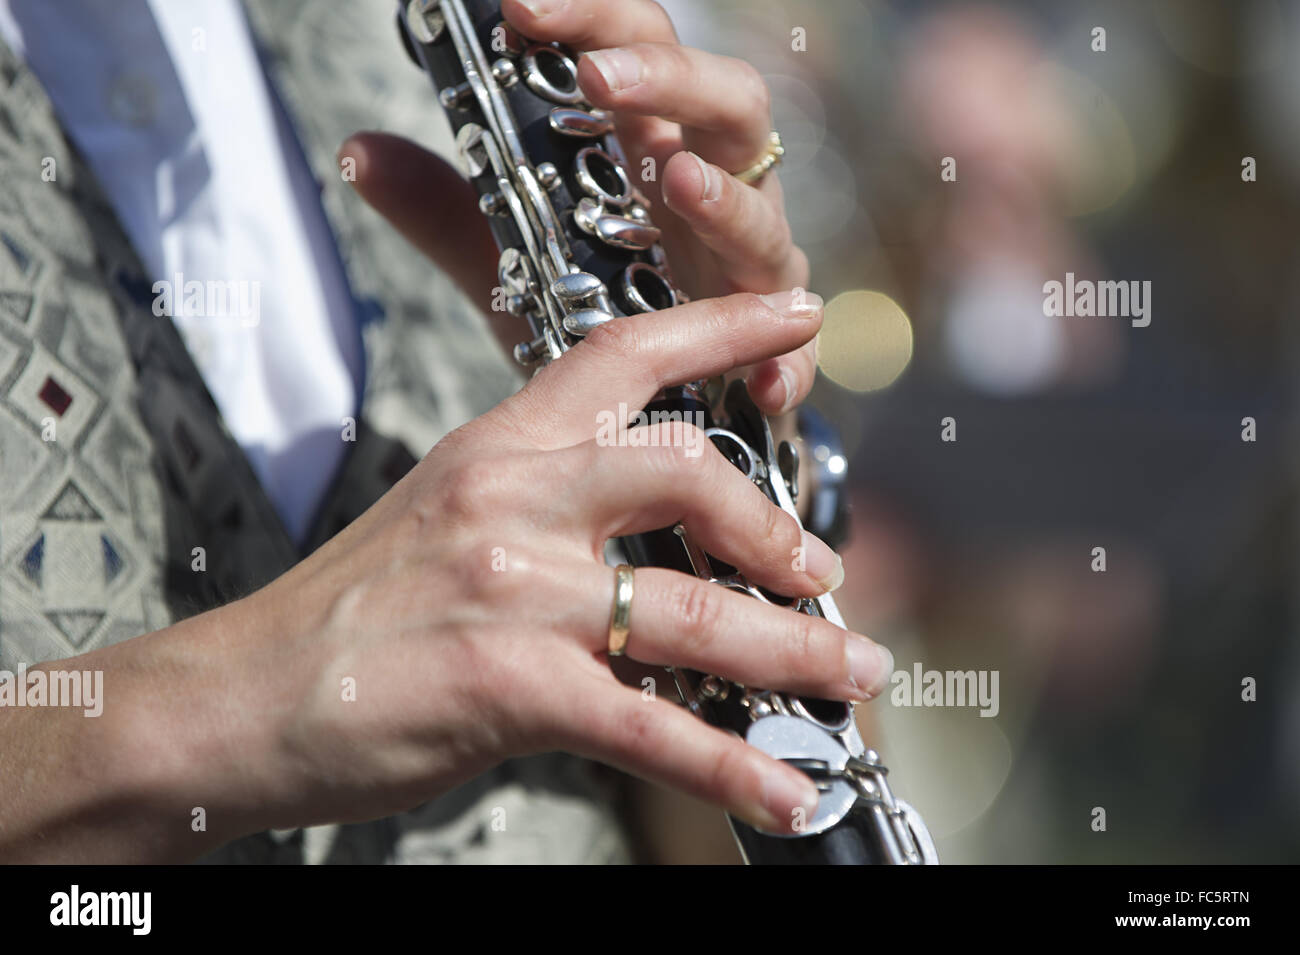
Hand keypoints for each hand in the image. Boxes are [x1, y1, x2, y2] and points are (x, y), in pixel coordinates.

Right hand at [251, 290, 890, 838]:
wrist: (238, 699)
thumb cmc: (345, 615)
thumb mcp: (442, 516)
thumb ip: (542, 509)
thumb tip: (642, 545)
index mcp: (498, 447)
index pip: (626, 353)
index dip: (724, 327)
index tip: (797, 317)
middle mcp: (513, 501)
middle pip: (690, 477)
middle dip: (777, 527)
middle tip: (820, 570)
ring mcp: (516, 593)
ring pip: (699, 613)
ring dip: (795, 651)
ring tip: (851, 672)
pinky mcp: (511, 689)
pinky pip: (655, 729)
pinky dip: (734, 766)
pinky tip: (783, 790)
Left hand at [340, 0, 813, 417]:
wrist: (656, 414)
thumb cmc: (599, 315)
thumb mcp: (515, 262)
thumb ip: (448, 210)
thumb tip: (356, 148)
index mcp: (655, 152)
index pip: (640, 52)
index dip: (592, 17)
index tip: (518, 4)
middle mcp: (716, 195)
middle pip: (726, 104)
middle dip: (666, 79)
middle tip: (596, 77)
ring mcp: (753, 273)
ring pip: (767, 217)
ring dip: (727, 197)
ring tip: (674, 178)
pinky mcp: (779, 354)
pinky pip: (802, 355)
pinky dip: (792, 364)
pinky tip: (760, 383)